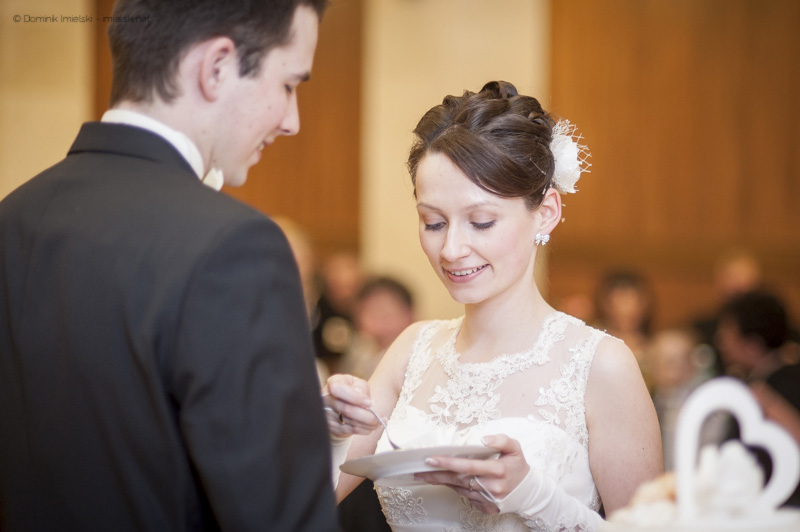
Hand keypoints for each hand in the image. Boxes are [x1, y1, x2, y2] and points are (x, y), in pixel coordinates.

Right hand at [322, 374, 379, 438]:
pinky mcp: (331, 426)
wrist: (341, 403)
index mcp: (333, 383)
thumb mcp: (357, 383)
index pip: (339, 390)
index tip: (370, 403)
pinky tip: (371, 427)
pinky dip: (363, 430)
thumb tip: (362, 396)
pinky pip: (349, 430)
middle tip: (381, 418)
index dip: (355, 397)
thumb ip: (360, 387)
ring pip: (349, 422)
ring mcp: (327, 414)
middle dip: (367, 416)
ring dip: (367, 424)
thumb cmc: (351, 389)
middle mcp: (326, 399)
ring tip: (379, 422)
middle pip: (347, 409)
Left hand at [413, 434, 529, 513]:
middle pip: (458, 480)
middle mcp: (492, 487)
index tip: (431, 459)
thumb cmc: (518, 467)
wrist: (528, 492)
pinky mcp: (486, 508)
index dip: (448, 463)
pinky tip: (445, 482)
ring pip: (459, 489)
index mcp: (497, 470)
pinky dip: (454, 488)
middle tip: (419, 470)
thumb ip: (501, 440)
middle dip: (437, 474)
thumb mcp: (515, 448)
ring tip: (425, 475)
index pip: (468, 466)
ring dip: (442, 482)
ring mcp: (488, 500)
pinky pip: (465, 497)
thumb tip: (483, 439)